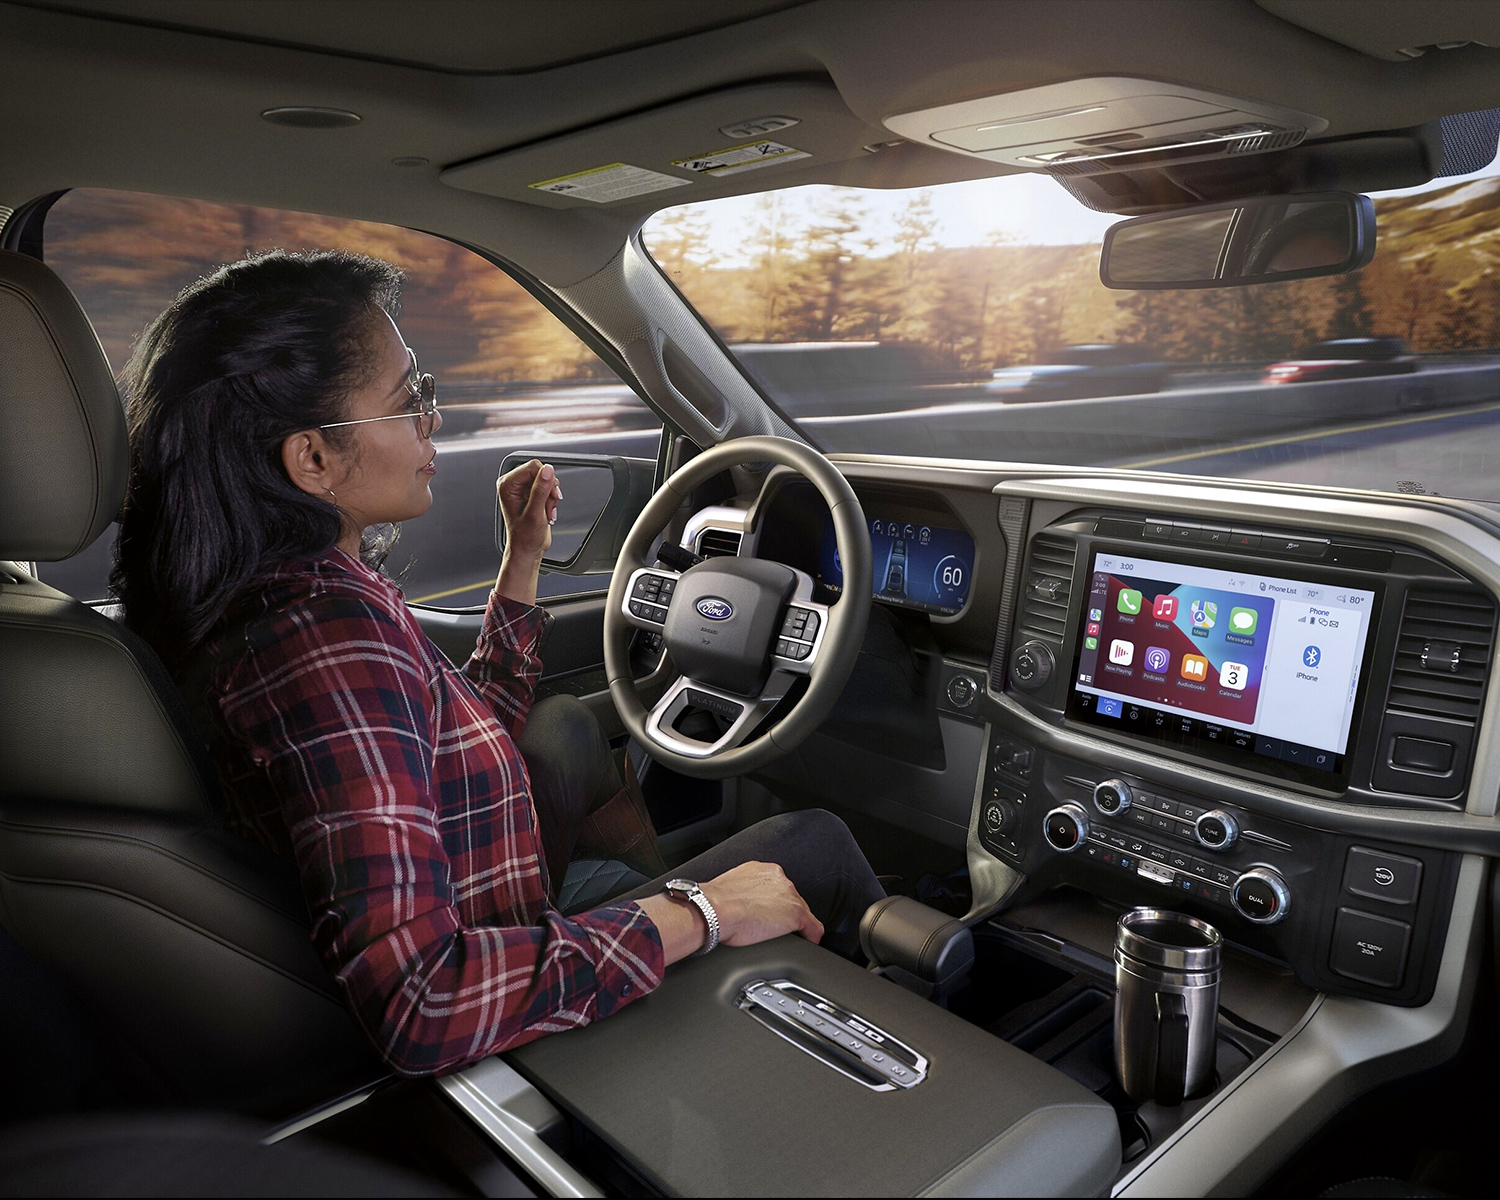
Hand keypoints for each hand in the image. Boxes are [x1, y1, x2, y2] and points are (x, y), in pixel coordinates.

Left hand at [496, 459, 561, 563]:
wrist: (527, 549)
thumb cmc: (525, 537)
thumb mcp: (535, 513)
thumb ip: (541, 490)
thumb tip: (548, 470)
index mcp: (507, 485)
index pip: (533, 466)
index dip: (546, 480)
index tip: (550, 495)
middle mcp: (513, 484)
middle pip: (541, 471)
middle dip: (549, 489)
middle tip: (548, 505)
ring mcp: (522, 488)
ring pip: (546, 479)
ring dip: (551, 496)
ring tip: (546, 511)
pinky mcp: (531, 493)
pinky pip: (548, 487)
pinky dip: (551, 499)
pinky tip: (547, 511)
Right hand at [702, 861, 823, 947]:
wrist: (713, 911)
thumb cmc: (713, 905)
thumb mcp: (730, 890)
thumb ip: (742, 892)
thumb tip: (737, 905)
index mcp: (762, 870)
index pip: (777, 888)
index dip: (773, 904)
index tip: (766, 913)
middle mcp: (779, 878)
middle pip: (791, 899)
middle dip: (783, 913)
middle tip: (769, 927)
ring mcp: (789, 896)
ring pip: (801, 912)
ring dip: (793, 924)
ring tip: (778, 936)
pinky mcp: (796, 915)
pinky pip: (813, 928)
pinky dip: (811, 937)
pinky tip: (805, 943)